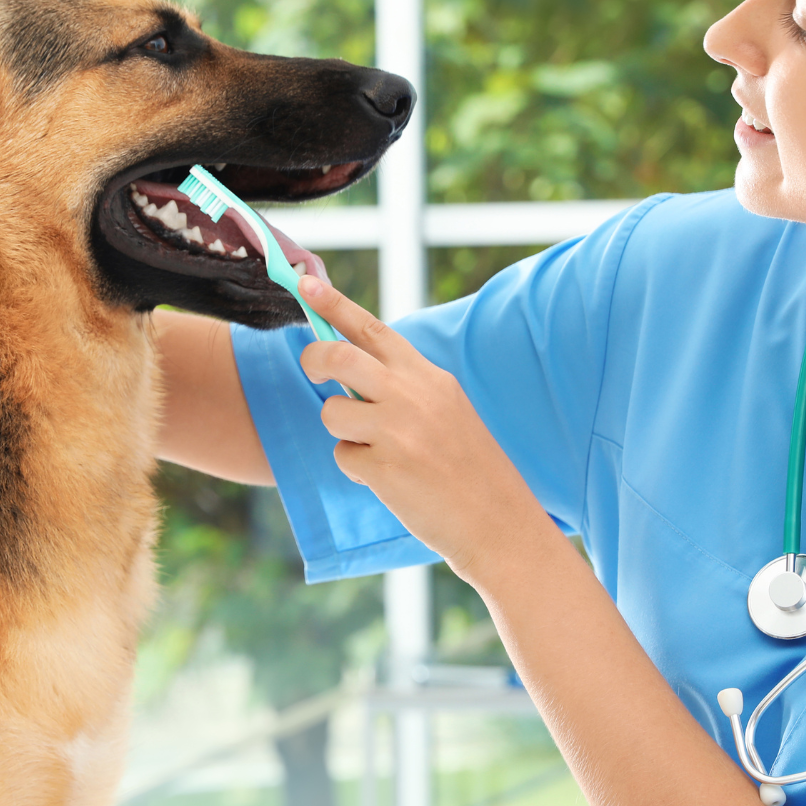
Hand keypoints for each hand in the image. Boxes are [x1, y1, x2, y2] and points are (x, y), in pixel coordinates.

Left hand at [293, 275, 540, 577]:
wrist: (500, 523)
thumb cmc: (469, 468)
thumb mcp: (447, 410)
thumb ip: (404, 387)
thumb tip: (350, 370)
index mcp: (429, 377)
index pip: (372, 329)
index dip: (334, 304)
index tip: (305, 283)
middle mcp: (412, 395)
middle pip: (338, 356)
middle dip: (313, 359)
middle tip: (312, 371)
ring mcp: (398, 431)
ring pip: (333, 412)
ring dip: (342, 432)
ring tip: (377, 450)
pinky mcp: (384, 468)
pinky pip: (343, 456)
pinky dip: (357, 469)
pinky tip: (390, 480)